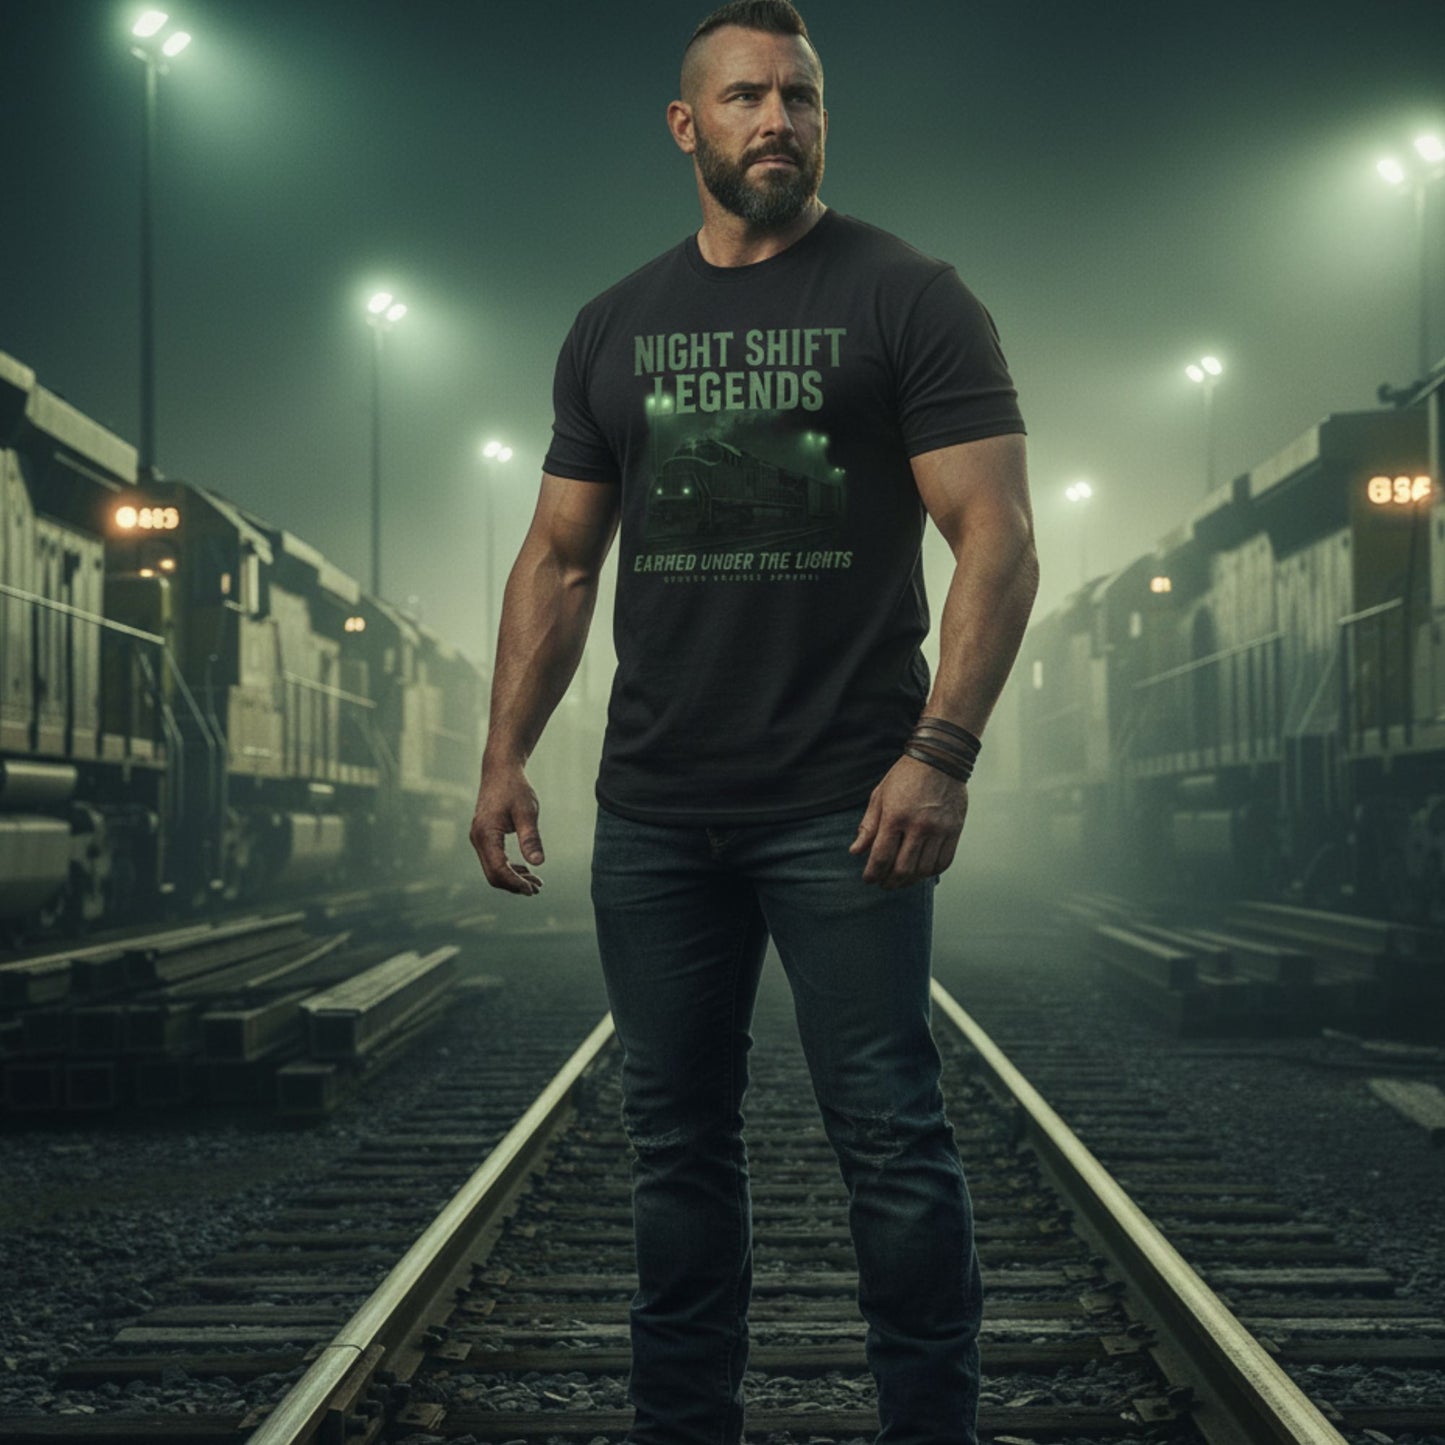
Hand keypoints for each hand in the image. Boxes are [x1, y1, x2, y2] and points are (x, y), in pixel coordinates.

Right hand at [470, 764, 544, 895]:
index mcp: (486, 834)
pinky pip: (493, 860)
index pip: (498, 869)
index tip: (533, 889)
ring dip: (513, 878)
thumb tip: (538, 863)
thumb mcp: (527, 811)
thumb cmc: (515, 788)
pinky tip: (526, 870)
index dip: (515, 883)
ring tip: (536, 882)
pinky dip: (508, 868)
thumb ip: (531, 837)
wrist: (500, 770)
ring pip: (493, 869)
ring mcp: (479, 839)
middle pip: (493, 874)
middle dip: (514, 885)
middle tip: (538, 889)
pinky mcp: (484, 837)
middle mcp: (478, 839)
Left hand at [849, 755, 966, 888]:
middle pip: (903, 868)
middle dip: (890, 882)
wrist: (940, 758)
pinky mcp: (954, 829)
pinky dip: (931, 872)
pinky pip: (943, 862)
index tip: (869, 879)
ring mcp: (939, 829)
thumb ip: (869, 825)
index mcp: (895, 815)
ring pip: (924, 869)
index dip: (873, 873)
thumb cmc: (905, 775)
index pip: (881, 856)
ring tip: (901, 881)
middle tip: (883, 884)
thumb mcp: (880, 795)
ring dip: (910, 881)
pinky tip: (921, 872)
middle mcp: (919, 825)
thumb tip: (856, 851)